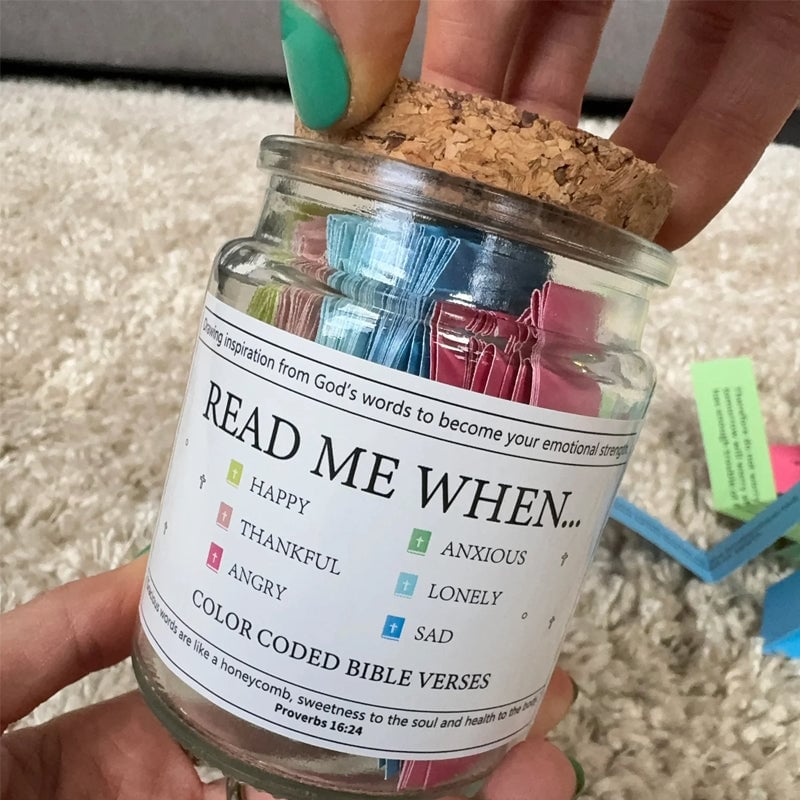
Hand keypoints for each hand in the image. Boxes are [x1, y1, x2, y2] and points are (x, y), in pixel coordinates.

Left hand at [1, 556, 583, 798]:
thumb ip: (59, 637)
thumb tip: (164, 572)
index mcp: (126, 752)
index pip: (252, 703)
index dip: (336, 664)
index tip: (408, 618)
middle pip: (325, 766)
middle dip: (427, 727)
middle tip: (523, 684)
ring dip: (453, 791)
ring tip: (542, 755)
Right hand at [280, 0, 799, 248]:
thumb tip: (317, 83)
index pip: (437, 14)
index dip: (403, 96)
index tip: (381, 183)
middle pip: (525, 58)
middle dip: (496, 150)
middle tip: (468, 239)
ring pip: (630, 82)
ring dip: (595, 175)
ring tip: (554, 252)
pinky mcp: (780, 4)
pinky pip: (734, 87)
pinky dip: (701, 159)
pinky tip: (659, 229)